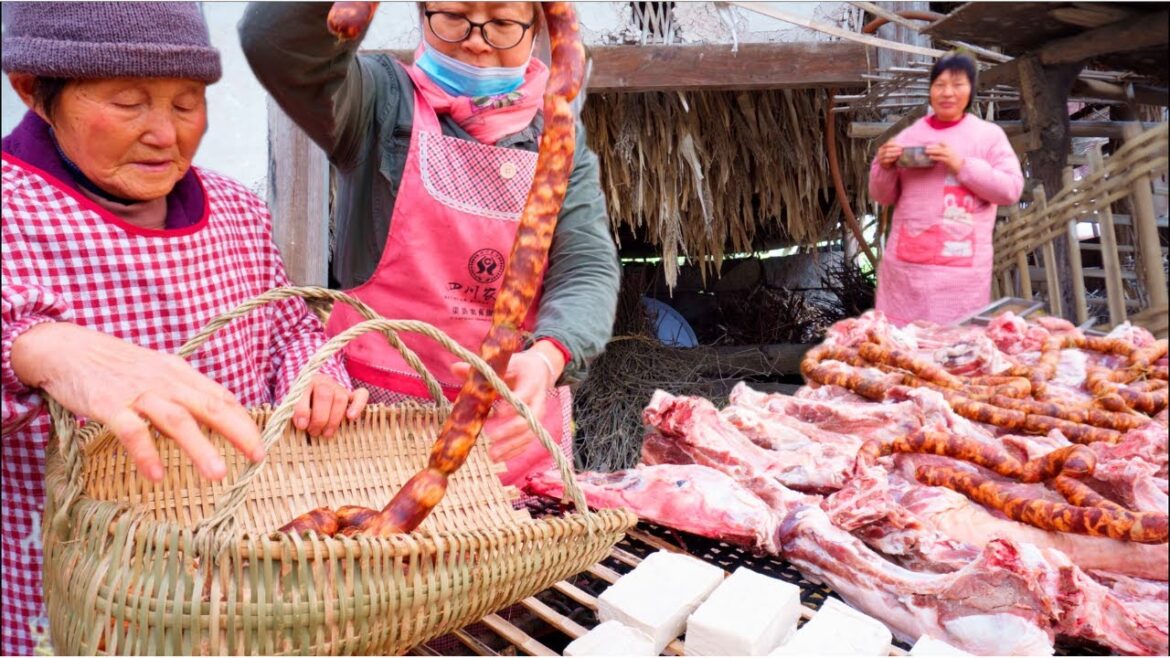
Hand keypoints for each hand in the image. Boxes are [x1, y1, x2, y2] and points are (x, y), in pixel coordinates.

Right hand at [10, 322, 263, 481]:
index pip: (221, 396)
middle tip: (258, 456)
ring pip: (177, 420)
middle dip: (238, 432)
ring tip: (219, 474)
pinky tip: (156, 476)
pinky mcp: (109, 405)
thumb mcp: (157, 372)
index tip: (261, 443)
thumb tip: (215, 416)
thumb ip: (184, 393)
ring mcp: (138, 392)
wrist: (67, 348)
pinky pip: (131, 430)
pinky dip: (145, 453)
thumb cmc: (116, 365)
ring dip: (200, 447)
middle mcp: (165, 381)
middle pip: (209, 406)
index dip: (244, 420)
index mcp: (180, 374)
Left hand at [292, 375, 367, 437]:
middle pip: (325, 395)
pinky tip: (351, 417)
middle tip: (314, 432)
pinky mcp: (351, 395)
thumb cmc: (300, 405)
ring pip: (340, 398)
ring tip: (326, 433)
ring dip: (334, 419)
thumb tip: (302, 425)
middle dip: (319, 418)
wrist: (313, 394)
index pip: (304, 392)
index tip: (301, 426)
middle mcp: (323, 382)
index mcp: (304, 382)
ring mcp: (338, 387)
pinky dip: (358, 405)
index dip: (303, 410)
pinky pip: (361, 395)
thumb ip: (293, 412)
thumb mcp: (291, 407)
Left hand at [450, 342, 563, 462]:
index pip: (524, 396)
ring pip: (529, 434)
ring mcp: (538, 415)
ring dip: (511, 446)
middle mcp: (538, 401)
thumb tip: (454, 368)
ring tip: (492, 456)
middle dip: (509, 430)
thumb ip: (481, 369)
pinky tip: (500, 458)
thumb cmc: (518, 367)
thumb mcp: (504, 365)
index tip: (495, 413)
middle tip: (490, 436)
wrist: (541, 371)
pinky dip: (514, 451)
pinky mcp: (536, 426)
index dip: (511, 406)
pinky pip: (527, 441)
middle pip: (528, 419)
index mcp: (531, 382)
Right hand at [876, 141, 903, 169]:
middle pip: (887, 149)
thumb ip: (894, 145)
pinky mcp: (882, 163)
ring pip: (886, 155)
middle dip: (895, 149)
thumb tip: (900, 142)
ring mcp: (880, 157)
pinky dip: (892, 159)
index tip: (901, 145)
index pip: (888, 144)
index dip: (894, 144)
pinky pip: (886, 160)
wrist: (887, 164)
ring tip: (900, 153)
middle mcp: (880, 152)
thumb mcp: (892, 149)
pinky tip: (896, 158)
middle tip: (901, 150)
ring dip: (894, 154)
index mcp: (883, 147)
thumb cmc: (891, 155)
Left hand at [926, 142, 963, 174]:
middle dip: (932, 147)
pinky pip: (940, 158)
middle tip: (926, 147)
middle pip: (940, 147)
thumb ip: (946, 152)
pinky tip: (930, 157)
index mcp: (951, 149)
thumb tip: (938, 152)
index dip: (938, 143)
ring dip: (932, 151)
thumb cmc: (956, 162)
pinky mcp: (948, 161)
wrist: (962, 167)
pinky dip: (935, 157)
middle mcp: (950, 151)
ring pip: (940, 151)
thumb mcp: (952, 155)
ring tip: (926, 151)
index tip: (932, 145)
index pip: (944, 143)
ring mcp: (950, 155)